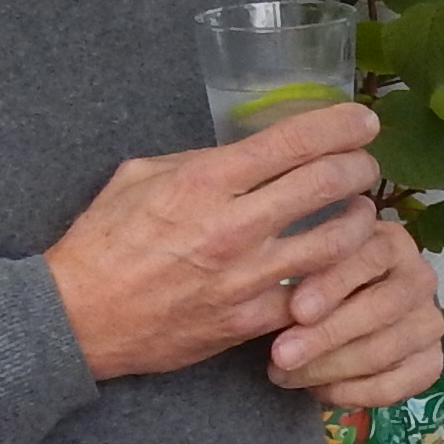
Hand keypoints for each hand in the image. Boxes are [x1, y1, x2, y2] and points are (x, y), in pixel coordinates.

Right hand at [47, 100, 407, 381]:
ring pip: (335, 243)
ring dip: (359, 222)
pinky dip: (331, 279)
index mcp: (204, 181)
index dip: (340, 125)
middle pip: (326, 184)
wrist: (78, 319)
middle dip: (360, 167)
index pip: (292, 140)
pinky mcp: (250, 322)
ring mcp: (246, 278)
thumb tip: (247, 151)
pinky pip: (312, 297)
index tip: (362, 121)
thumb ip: (197, 160)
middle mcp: (232, 226)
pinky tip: (335, 268)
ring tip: (360, 213)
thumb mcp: (139, 177)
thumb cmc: (102, 243)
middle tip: (365, 165)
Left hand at [267, 205, 443, 407]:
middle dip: (327, 335)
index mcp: (392, 243)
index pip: (370, 258)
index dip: (333, 285)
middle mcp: (420, 279)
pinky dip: (351, 394)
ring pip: (384, 351)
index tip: (296, 310)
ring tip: (285, 375)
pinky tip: (317, 391)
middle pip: (381, 309)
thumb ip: (297, 278)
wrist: (347, 313)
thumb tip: (273, 310)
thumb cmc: (321, 284)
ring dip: (329, 369)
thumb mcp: (308, 267)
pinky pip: (393, 387)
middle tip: (281, 355)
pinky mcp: (430, 363)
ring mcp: (429, 323)